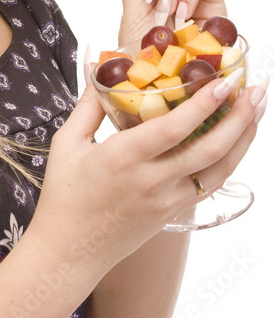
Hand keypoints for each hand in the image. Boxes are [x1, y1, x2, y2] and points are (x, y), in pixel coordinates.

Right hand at [34, 71, 260, 269]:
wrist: (69, 252)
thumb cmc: (63, 196)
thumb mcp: (67, 144)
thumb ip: (88, 105)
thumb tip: (98, 65)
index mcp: (122, 159)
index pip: (172, 129)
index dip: (203, 105)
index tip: (225, 81)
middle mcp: (151, 181)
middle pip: (209, 149)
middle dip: (239, 117)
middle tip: (256, 89)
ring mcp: (167, 200)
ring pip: (219, 169)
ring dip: (244, 138)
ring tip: (257, 109)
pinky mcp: (174, 212)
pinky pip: (209, 183)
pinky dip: (229, 159)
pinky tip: (237, 139)